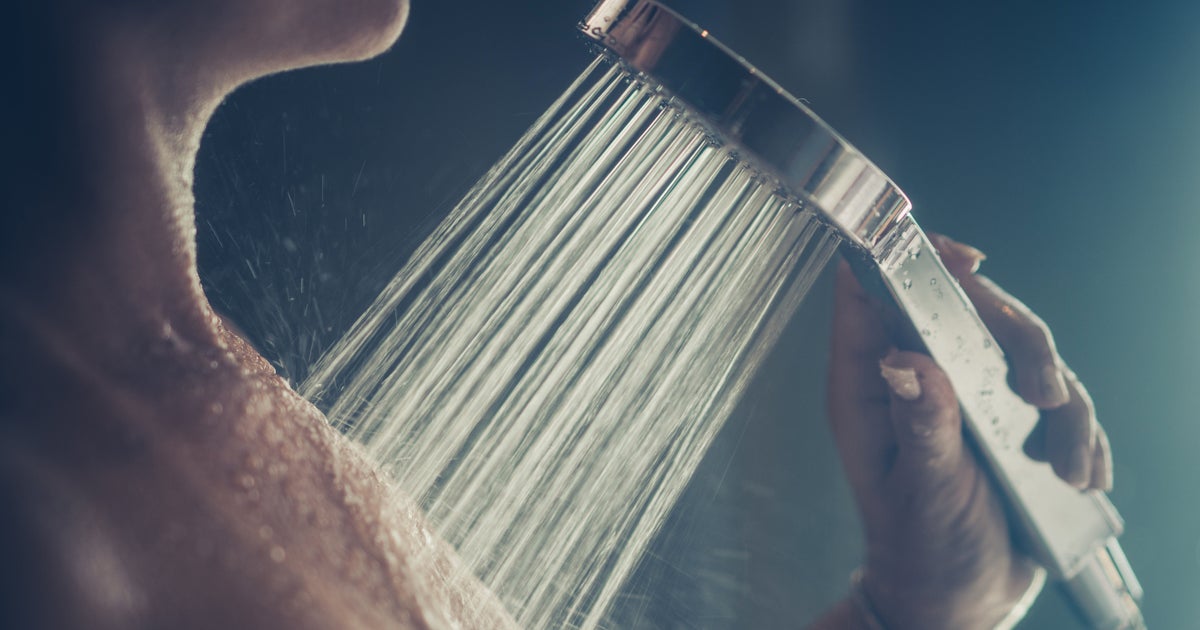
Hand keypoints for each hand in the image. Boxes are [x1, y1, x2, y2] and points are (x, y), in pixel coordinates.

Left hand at [825, 234, 1110, 628]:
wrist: (959, 593)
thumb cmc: (921, 545)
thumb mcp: (920, 489)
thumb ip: (918, 425)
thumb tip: (903, 358)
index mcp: (869, 382)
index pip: (872, 291)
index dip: (910, 258)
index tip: (965, 259)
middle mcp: (917, 374)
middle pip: (968, 306)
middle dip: (1019, 344)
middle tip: (1042, 397)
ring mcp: (966, 390)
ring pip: (1022, 347)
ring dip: (1059, 403)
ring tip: (1064, 464)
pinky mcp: (1009, 413)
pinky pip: (1056, 394)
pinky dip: (1077, 431)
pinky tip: (1079, 473)